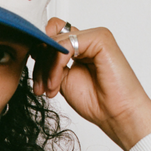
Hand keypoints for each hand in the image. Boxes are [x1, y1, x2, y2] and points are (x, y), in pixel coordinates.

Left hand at [31, 19, 150, 150]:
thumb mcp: (62, 79)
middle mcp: (87, 38)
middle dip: (39, 65)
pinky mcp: (101, 38)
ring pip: (56, 42)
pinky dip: (55, 66)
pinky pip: (66, 46)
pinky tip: (56, 84)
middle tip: (39, 88)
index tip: (35, 79)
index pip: (50, 35)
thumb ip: (51, 62)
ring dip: (46, 69)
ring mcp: (94, 36)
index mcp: (79, 46)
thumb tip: (34, 48)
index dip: (38, 54)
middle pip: (50, 37)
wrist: (116, 115)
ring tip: (50, 90)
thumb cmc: (95, 101)